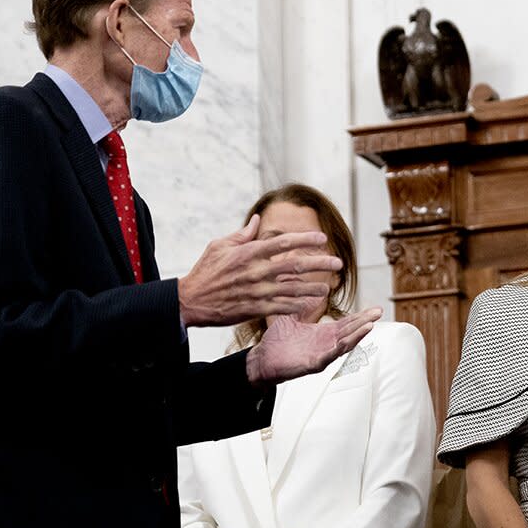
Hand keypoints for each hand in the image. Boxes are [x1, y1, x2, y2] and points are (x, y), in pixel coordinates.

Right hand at [178, 214, 342, 326]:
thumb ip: (243, 235)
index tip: (321, 238)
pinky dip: (298, 305)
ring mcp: (257, 291)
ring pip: (293, 289)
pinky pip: (282, 307)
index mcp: (249, 253)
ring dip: (314, 288)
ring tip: (328, 287)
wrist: (190, 301)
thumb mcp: (220, 246)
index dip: (305, 239)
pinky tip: (311, 305)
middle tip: (338, 263)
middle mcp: (256, 271)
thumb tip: (259, 220)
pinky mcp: (255, 308)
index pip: (283, 242)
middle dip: (319, 263)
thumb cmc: (205, 271)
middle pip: (295, 265)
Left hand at [245, 307, 382, 384]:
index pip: (348, 323)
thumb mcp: (293, 317)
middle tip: (379, 312)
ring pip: (344, 345)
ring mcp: (321, 355)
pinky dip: (337, 350)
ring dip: (357, 336)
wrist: (261, 359)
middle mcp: (327, 344)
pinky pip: (328, 357)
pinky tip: (345, 342)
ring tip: (370, 325)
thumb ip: (304, 305)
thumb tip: (314, 290)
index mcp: (324, 333)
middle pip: (351, 332)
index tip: (376, 308)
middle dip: (365, 322)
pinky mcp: (312, 365)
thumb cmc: (277, 340)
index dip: (362, 316)